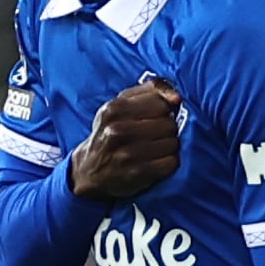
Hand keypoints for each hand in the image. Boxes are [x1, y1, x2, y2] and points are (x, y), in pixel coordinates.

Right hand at [70, 78, 180, 202]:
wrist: (89, 170)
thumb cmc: (109, 133)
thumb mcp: (120, 105)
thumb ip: (149, 91)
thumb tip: (176, 97)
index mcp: (114, 109)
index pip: (160, 103)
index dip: (164, 110)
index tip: (156, 116)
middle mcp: (118, 130)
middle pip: (169, 124)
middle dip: (167, 129)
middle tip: (154, 135)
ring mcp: (127, 154)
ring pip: (173, 143)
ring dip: (169, 146)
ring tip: (154, 148)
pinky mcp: (137, 173)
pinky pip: (171, 162)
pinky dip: (169, 162)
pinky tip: (156, 161)